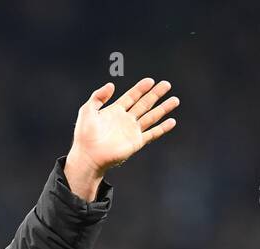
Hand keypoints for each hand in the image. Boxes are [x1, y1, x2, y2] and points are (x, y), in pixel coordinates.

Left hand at [64, 78, 178, 200]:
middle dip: (156, 94)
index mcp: (115, 111)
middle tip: (167, 84)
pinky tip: (172, 121)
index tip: (150, 80)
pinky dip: (162, 128)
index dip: (141, 88)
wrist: (88, 156)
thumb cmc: (85, 135)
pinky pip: (152, 134)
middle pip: (144, 104)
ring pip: (151, 117)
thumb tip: (111, 85)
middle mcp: (126, 120)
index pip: (131, 96)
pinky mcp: (136, 142)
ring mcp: (132, 131)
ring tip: (175, 100)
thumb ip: (98, 96)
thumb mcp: (87, 110)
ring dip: (163, 108)